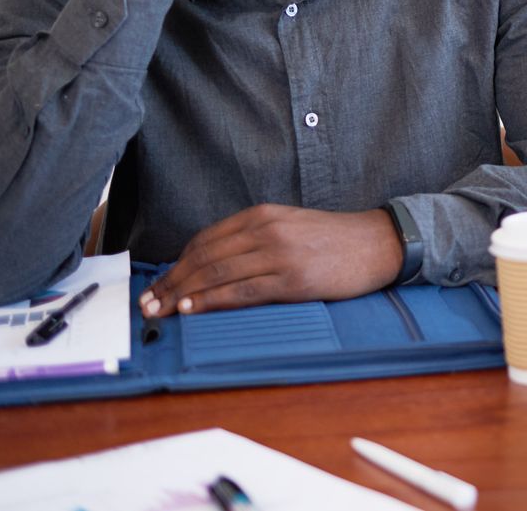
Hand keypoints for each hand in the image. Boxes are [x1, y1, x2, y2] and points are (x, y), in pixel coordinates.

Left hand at [139, 205, 403, 315]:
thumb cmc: (335, 239)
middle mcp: (266, 230)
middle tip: (148, 303)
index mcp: (263, 215)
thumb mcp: (290, 226)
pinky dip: (211, 301)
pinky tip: (192, 310)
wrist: (379, 243)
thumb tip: (214, 266)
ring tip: (160, 311)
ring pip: (215, 275)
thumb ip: (254, 239)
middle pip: (203, 258)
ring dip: (182, 295)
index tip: (158, 284)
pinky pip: (241, 292)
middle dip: (170, 283)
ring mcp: (279, 254)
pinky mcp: (293, 278)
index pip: (205, 241)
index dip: (176, 265)